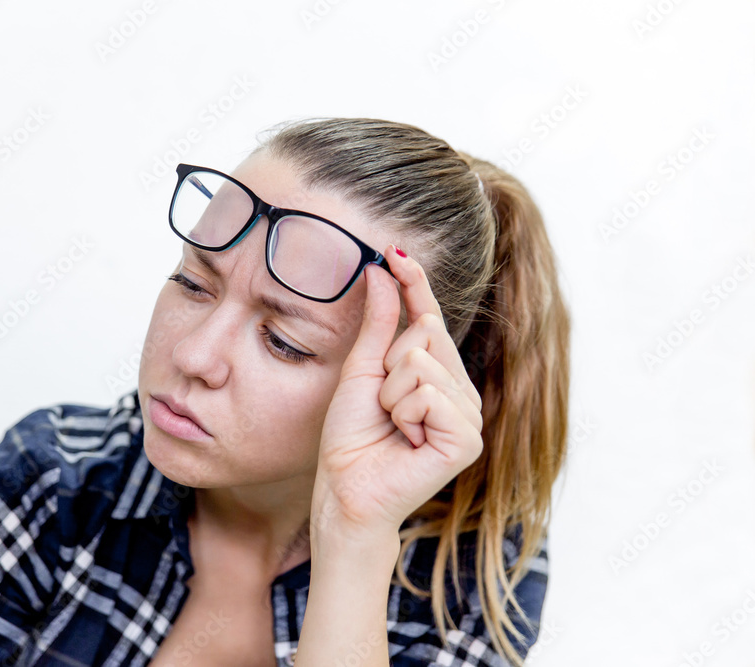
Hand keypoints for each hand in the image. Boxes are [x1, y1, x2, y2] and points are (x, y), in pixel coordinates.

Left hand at [311, 244, 484, 540]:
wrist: (345, 489)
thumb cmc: (351, 438)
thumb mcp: (360, 370)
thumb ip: (377, 324)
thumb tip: (380, 271)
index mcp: (437, 375)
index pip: (428, 317)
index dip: (414, 282)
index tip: (395, 250)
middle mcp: (458, 391)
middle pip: (424, 334)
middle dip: (387, 365)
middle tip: (382, 405)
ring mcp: (467, 415)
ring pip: (422, 362)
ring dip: (391, 394)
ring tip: (392, 426)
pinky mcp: (467, 439)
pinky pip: (429, 393)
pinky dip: (404, 413)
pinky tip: (407, 439)